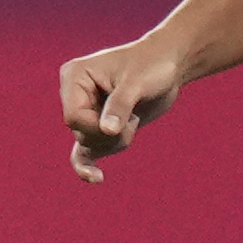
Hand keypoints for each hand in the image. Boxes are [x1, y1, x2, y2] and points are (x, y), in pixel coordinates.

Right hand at [62, 31, 187, 182]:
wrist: (168, 64)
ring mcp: (86, 111)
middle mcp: (75, 94)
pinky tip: (97, 178)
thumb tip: (108, 131)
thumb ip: (120, 106)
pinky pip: (84, 151)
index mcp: (75, 76)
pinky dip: (88, 165)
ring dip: (116, 142)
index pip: (73, 117)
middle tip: (133, 119)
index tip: (124, 123)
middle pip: (81, 133)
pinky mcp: (99, 126)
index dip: (96, 128)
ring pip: (89, 144)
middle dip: (111, 135)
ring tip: (133, 119)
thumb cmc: (153, 65)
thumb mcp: (137, 82)